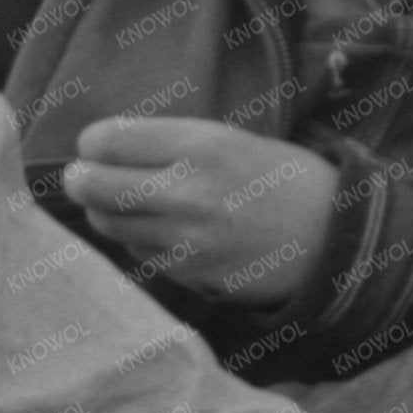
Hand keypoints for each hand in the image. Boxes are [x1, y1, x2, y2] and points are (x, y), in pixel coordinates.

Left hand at [63, 117, 338, 306]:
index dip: (92, 144)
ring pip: (108, 223)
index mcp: (199, 146)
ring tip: (122, 203)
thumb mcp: (228, 138)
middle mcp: (187, 193)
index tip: (97, 147)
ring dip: (106, 211)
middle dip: (81, 179)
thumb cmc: (278, 176)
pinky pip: (137, 252)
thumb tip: (101, 150)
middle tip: (84, 178)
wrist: (331, 234)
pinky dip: (136, 239)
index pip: (105, 141)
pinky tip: (159, 230)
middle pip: (92, 185)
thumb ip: (167, 142)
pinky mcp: (190, 275)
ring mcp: (186, 240)